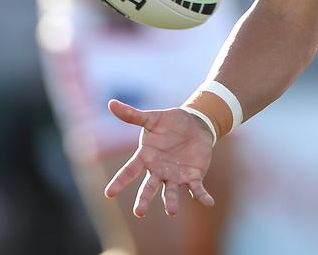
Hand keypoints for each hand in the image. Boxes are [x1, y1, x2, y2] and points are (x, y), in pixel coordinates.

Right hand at [104, 99, 215, 216]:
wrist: (195, 124)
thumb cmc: (170, 123)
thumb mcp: (152, 118)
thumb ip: (133, 115)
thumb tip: (110, 103)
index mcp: (146, 158)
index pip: (129, 171)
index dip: (120, 181)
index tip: (109, 193)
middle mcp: (158, 171)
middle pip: (149, 187)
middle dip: (144, 199)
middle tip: (139, 213)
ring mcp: (175, 176)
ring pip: (171, 192)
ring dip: (171, 202)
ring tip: (171, 211)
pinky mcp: (193, 177)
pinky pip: (197, 189)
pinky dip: (202, 197)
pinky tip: (208, 202)